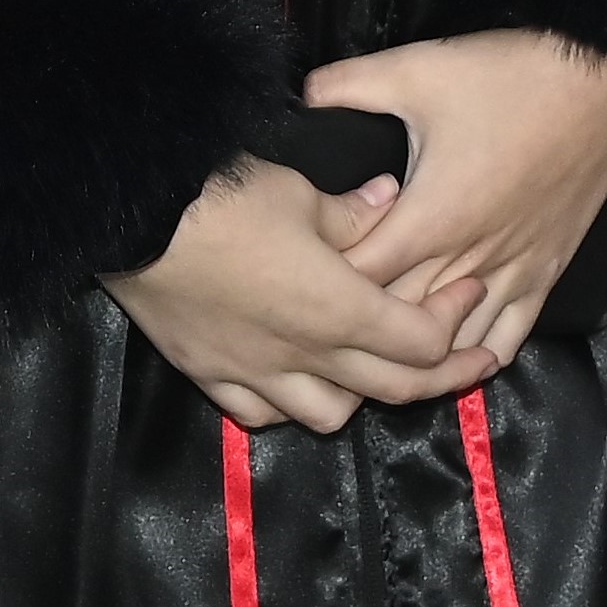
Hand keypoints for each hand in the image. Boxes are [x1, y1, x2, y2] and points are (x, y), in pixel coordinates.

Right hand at [104, 158, 495, 435]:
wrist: (133, 216)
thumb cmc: (224, 195)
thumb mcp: (300, 192)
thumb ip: (354, 214)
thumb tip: (388, 202)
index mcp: (338, 310)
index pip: (420, 341)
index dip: (454, 320)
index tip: (470, 289)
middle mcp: (304, 356)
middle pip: (394, 388)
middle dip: (444, 374)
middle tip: (473, 354)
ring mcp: (256, 374)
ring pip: (330, 414)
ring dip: (362, 394)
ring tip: (373, 363)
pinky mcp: (212, 376)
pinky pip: (264, 413)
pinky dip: (290, 402)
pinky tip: (296, 378)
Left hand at [307, 31, 606, 363]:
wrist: (602, 81)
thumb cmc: (510, 75)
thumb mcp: (419, 67)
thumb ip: (351, 83)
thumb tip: (302, 95)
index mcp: (431, 218)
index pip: (360, 281)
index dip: (324, 284)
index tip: (297, 279)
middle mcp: (468, 259)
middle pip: (401, 323)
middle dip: (361, 327)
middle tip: (323, 329)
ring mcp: (511, 272)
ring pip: (454, 341)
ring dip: (417, 350)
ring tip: (379, 353)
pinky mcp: (545, 272)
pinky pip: (509, 336)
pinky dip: (480, 353)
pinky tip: (459, 357)